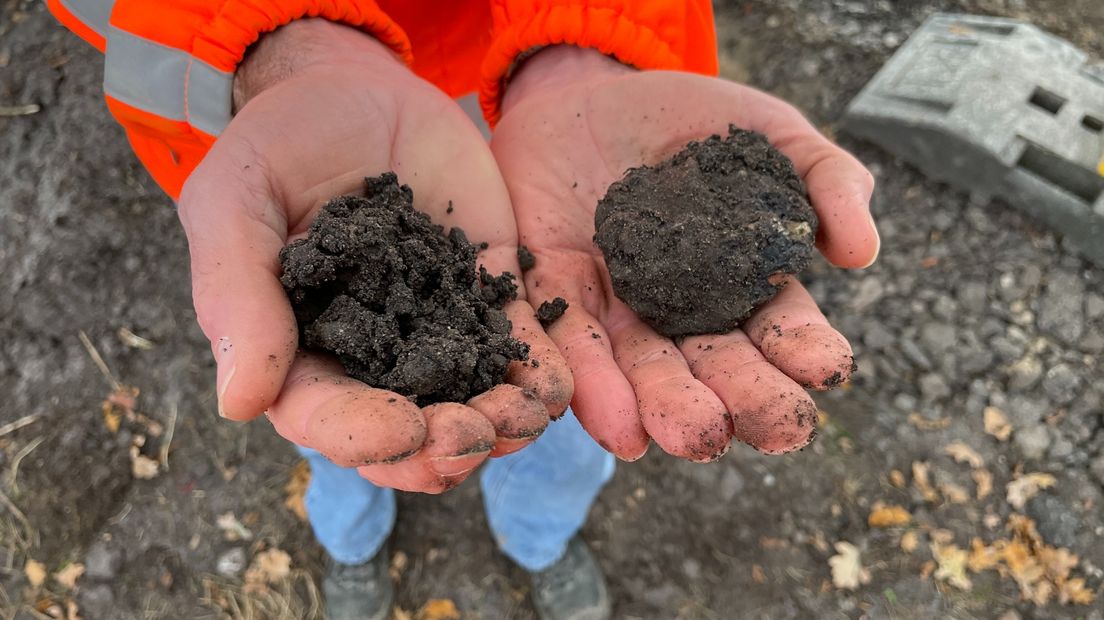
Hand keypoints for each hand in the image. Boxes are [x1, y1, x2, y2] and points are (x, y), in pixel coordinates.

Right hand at [178, 20, 571, 492]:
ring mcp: (434, 328)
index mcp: (298, 350)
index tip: (404, 429)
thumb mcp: (236, 204)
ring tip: (525, 416)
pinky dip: (538, 372)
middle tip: (477, 434)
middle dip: (443, 445)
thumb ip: (237, 295)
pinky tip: (556, 387)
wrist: (350, 88)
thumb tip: (240, 405)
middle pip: (405, 431)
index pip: (325, 415)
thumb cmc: (274, 146)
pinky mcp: (487, 294)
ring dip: (500, 422)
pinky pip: (516, 344)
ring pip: (468, 401)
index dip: (363, 434)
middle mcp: (370, 356)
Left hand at [491, 47, 878, 461]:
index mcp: (739, 284)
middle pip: (714, 366)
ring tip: (695, 437)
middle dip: (746, 398)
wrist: (587, 89)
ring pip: (643, 366)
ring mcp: (616, 306)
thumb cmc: (688, 120)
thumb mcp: (768, 133)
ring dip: (669, 405)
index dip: (803, 348)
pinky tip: (619, 426)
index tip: (828, 369)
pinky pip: (569, 338)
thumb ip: (824, 178)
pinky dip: (591, 383)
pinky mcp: (553, 290)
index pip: (777, 328)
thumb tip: (862, 252)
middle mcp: (678, 313)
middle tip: (778, 428)